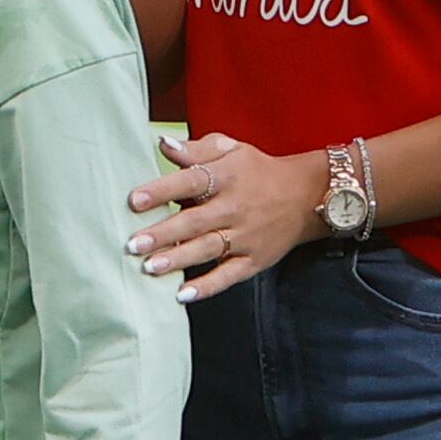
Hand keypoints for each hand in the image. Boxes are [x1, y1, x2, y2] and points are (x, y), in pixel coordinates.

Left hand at [127, 130, 328, 302]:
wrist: (308, 196)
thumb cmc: (258, 171)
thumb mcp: (231, 150)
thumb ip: (196, 150)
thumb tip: (163, 144)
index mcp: (227, 176)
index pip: (191, 182)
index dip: (162, 191)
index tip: (134, 200)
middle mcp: (235, 207)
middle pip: (195, 221)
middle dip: (162, 234)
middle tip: (132, 244)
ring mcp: (246, 236)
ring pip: (207, 249)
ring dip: (178, 259)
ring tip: (149, 268)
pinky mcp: (254, 259)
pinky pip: (229, 275)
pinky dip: (207, 286)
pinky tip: (183, 295)